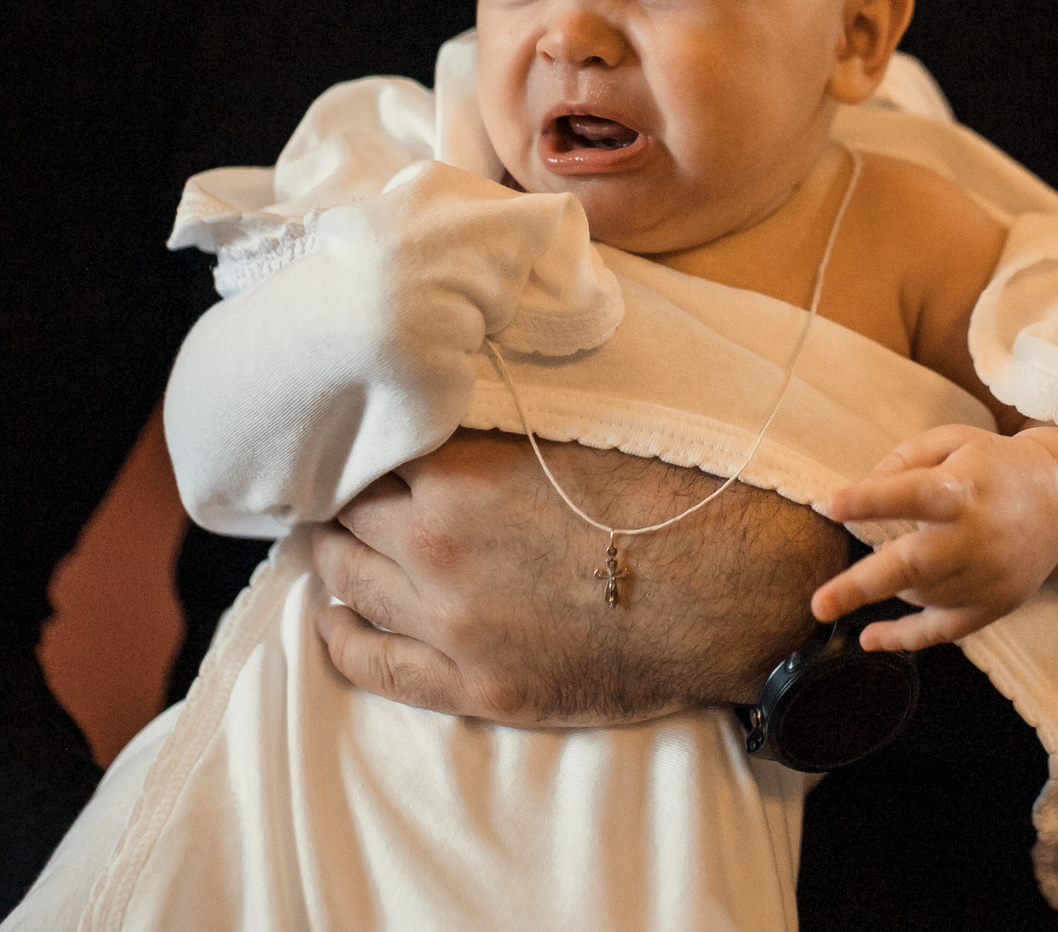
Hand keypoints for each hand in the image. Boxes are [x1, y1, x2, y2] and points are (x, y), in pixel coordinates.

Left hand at [315, 430, 846, 723]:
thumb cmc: (668, 496)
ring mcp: (452, 625)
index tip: (356, 436)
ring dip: (330, 558)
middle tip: (334, 487)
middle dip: (339, 497)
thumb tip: (460, 369)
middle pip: (347, 515)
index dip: (361, 441)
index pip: (370, 450)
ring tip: (328, 542)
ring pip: (346, 583)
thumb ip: (504, 409)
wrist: (729, 592)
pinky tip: (334, 620)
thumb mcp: (581, 427)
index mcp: (463, 473)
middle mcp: (439, 548)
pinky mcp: (475, 687)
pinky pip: (373, 666)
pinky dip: (341, 639)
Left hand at [811, 425, 1057, 651]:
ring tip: (899, 555)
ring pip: (919, 594)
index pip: (916, 493)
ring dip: (890, 584)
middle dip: (862, 585)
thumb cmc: (993, 467)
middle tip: (818, 604)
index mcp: (964, 488)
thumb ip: (904, 459)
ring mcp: (987, 578)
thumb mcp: (953, 441)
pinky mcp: (994, 606)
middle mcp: (976, 537)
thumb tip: (859, 491)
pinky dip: (905, 639)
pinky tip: (870, 639)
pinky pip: (943, 631)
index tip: (834, 504)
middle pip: (915, 565)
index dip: (874, 500)